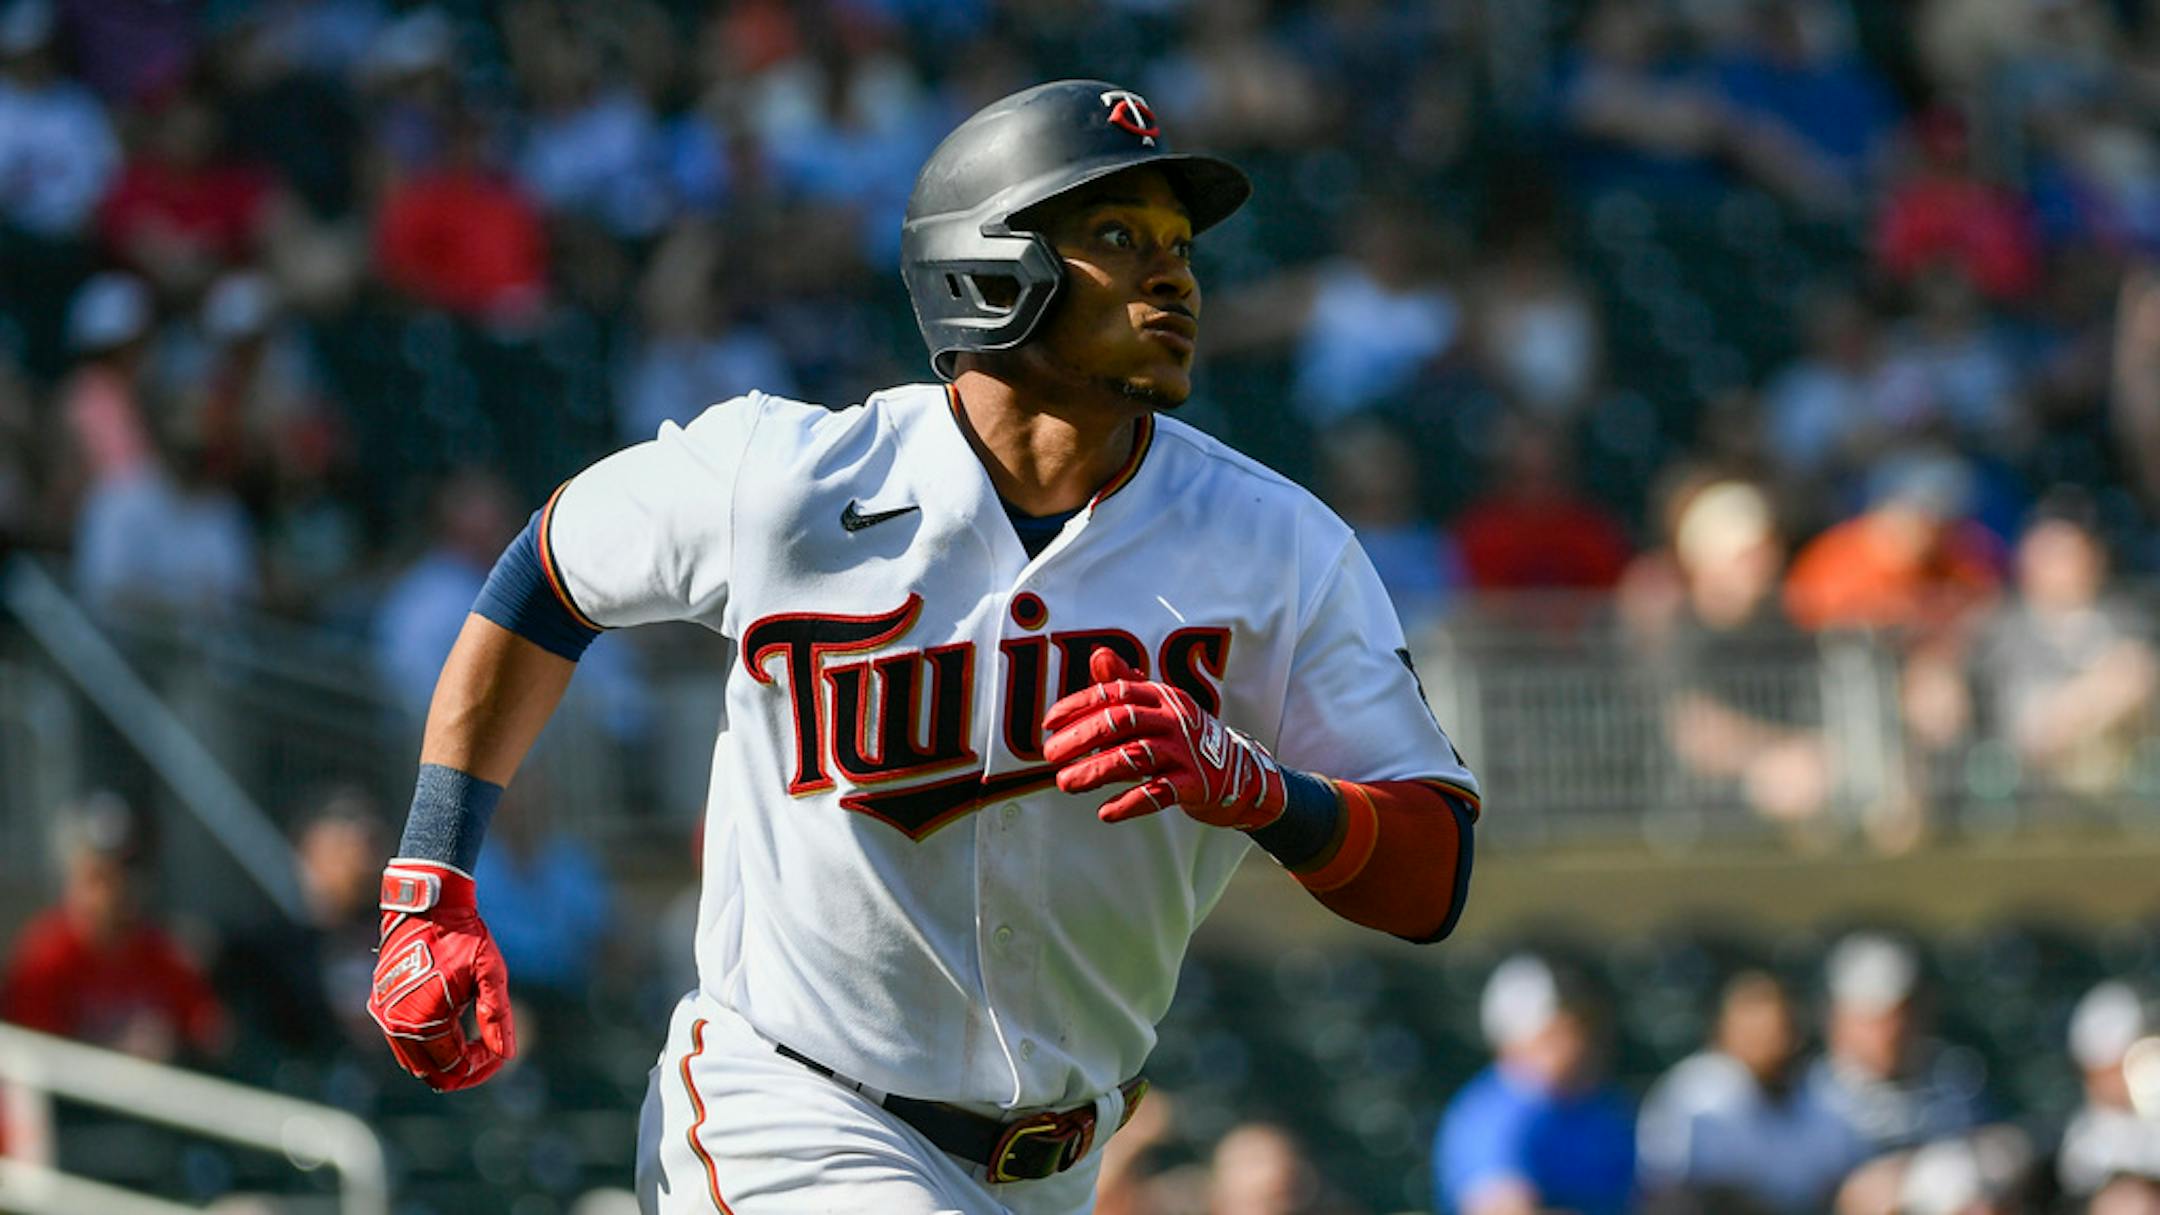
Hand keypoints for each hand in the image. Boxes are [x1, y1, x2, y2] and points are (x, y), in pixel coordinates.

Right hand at [366, 860, 515, 1090]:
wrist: (428, 905)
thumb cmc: (464, 936)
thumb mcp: (490, 973)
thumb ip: (497, 1016)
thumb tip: (506, 1055)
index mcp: (423, 1020)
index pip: (454, 1067)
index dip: (482, 1066)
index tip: (499, 1051)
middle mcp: (396, 1025)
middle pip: (431, 1074)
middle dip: (463, 1070)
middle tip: (487, 1055)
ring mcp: (384, 1016)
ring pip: (415, 1062)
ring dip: (444, 1059)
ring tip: (473, 1042)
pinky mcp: (380, 1005)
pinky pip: (404, 1043)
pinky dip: (428, 1045)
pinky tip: (452, 1030)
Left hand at [1043, 649, 1287, 828]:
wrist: (1238, 772)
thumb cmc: (1184, 736)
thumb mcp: (1159, 705)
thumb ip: (1125, 683)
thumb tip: (1098, 653)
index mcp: (1161, 696)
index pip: (1114, 693)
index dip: (1078, 706)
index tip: (1048, 723)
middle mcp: (1173, 718)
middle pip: (1121, 721)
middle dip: (1081, 737)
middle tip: (1050, 755)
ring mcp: (1185, 751)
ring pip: (1134, 757)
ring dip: (1095, 771)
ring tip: (1065, 784)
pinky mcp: (1194, 784)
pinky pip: (1158, 793)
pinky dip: (1130, 803)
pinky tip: (1105, 812)